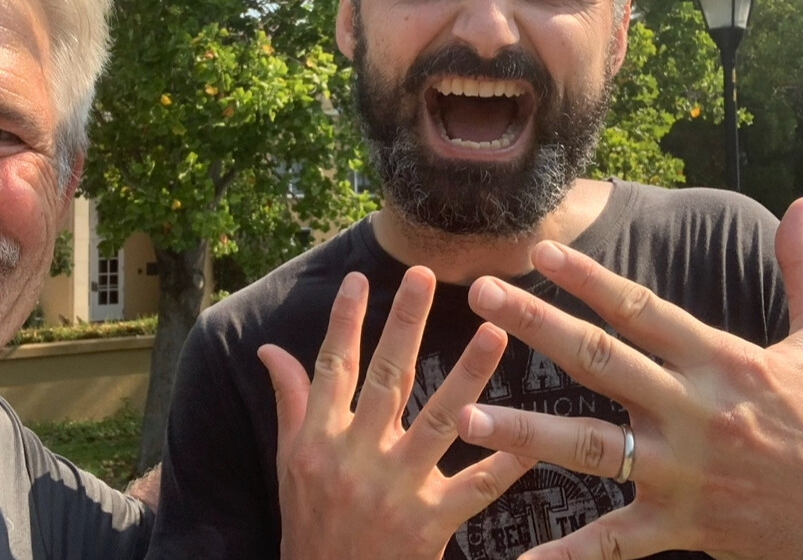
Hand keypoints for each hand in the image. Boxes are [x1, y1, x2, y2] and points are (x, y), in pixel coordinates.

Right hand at [258, 266, 534, 559]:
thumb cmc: (310, 526)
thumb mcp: (289, 465)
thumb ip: (291, 402)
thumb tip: (269, 349)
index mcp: (319, 441)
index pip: (332, 367)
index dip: (345, 320)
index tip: (361, 277)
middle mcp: (354, 457)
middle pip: (387, 378)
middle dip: (406, 324)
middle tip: (427, 275)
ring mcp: (394, 489)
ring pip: (439, 420)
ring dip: (470, 374)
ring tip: (496, 333)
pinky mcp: (428, 524)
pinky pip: (475, 486)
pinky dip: (505, 461)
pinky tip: (533, 436)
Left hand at [457, 198, 802, 559]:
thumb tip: (802, 204)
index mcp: (723, 362)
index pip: (642, 309)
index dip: (590, 278)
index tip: (539, 249)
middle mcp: (694, 411)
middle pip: (602, 361)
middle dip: (537, 326)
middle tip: (481, 296)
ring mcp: (684, 471)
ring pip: (593, 447)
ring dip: (528, 434)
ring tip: (468, 418)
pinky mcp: (683, 525)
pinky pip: (618, 540)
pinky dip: (572, 553)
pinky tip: (523, 557)